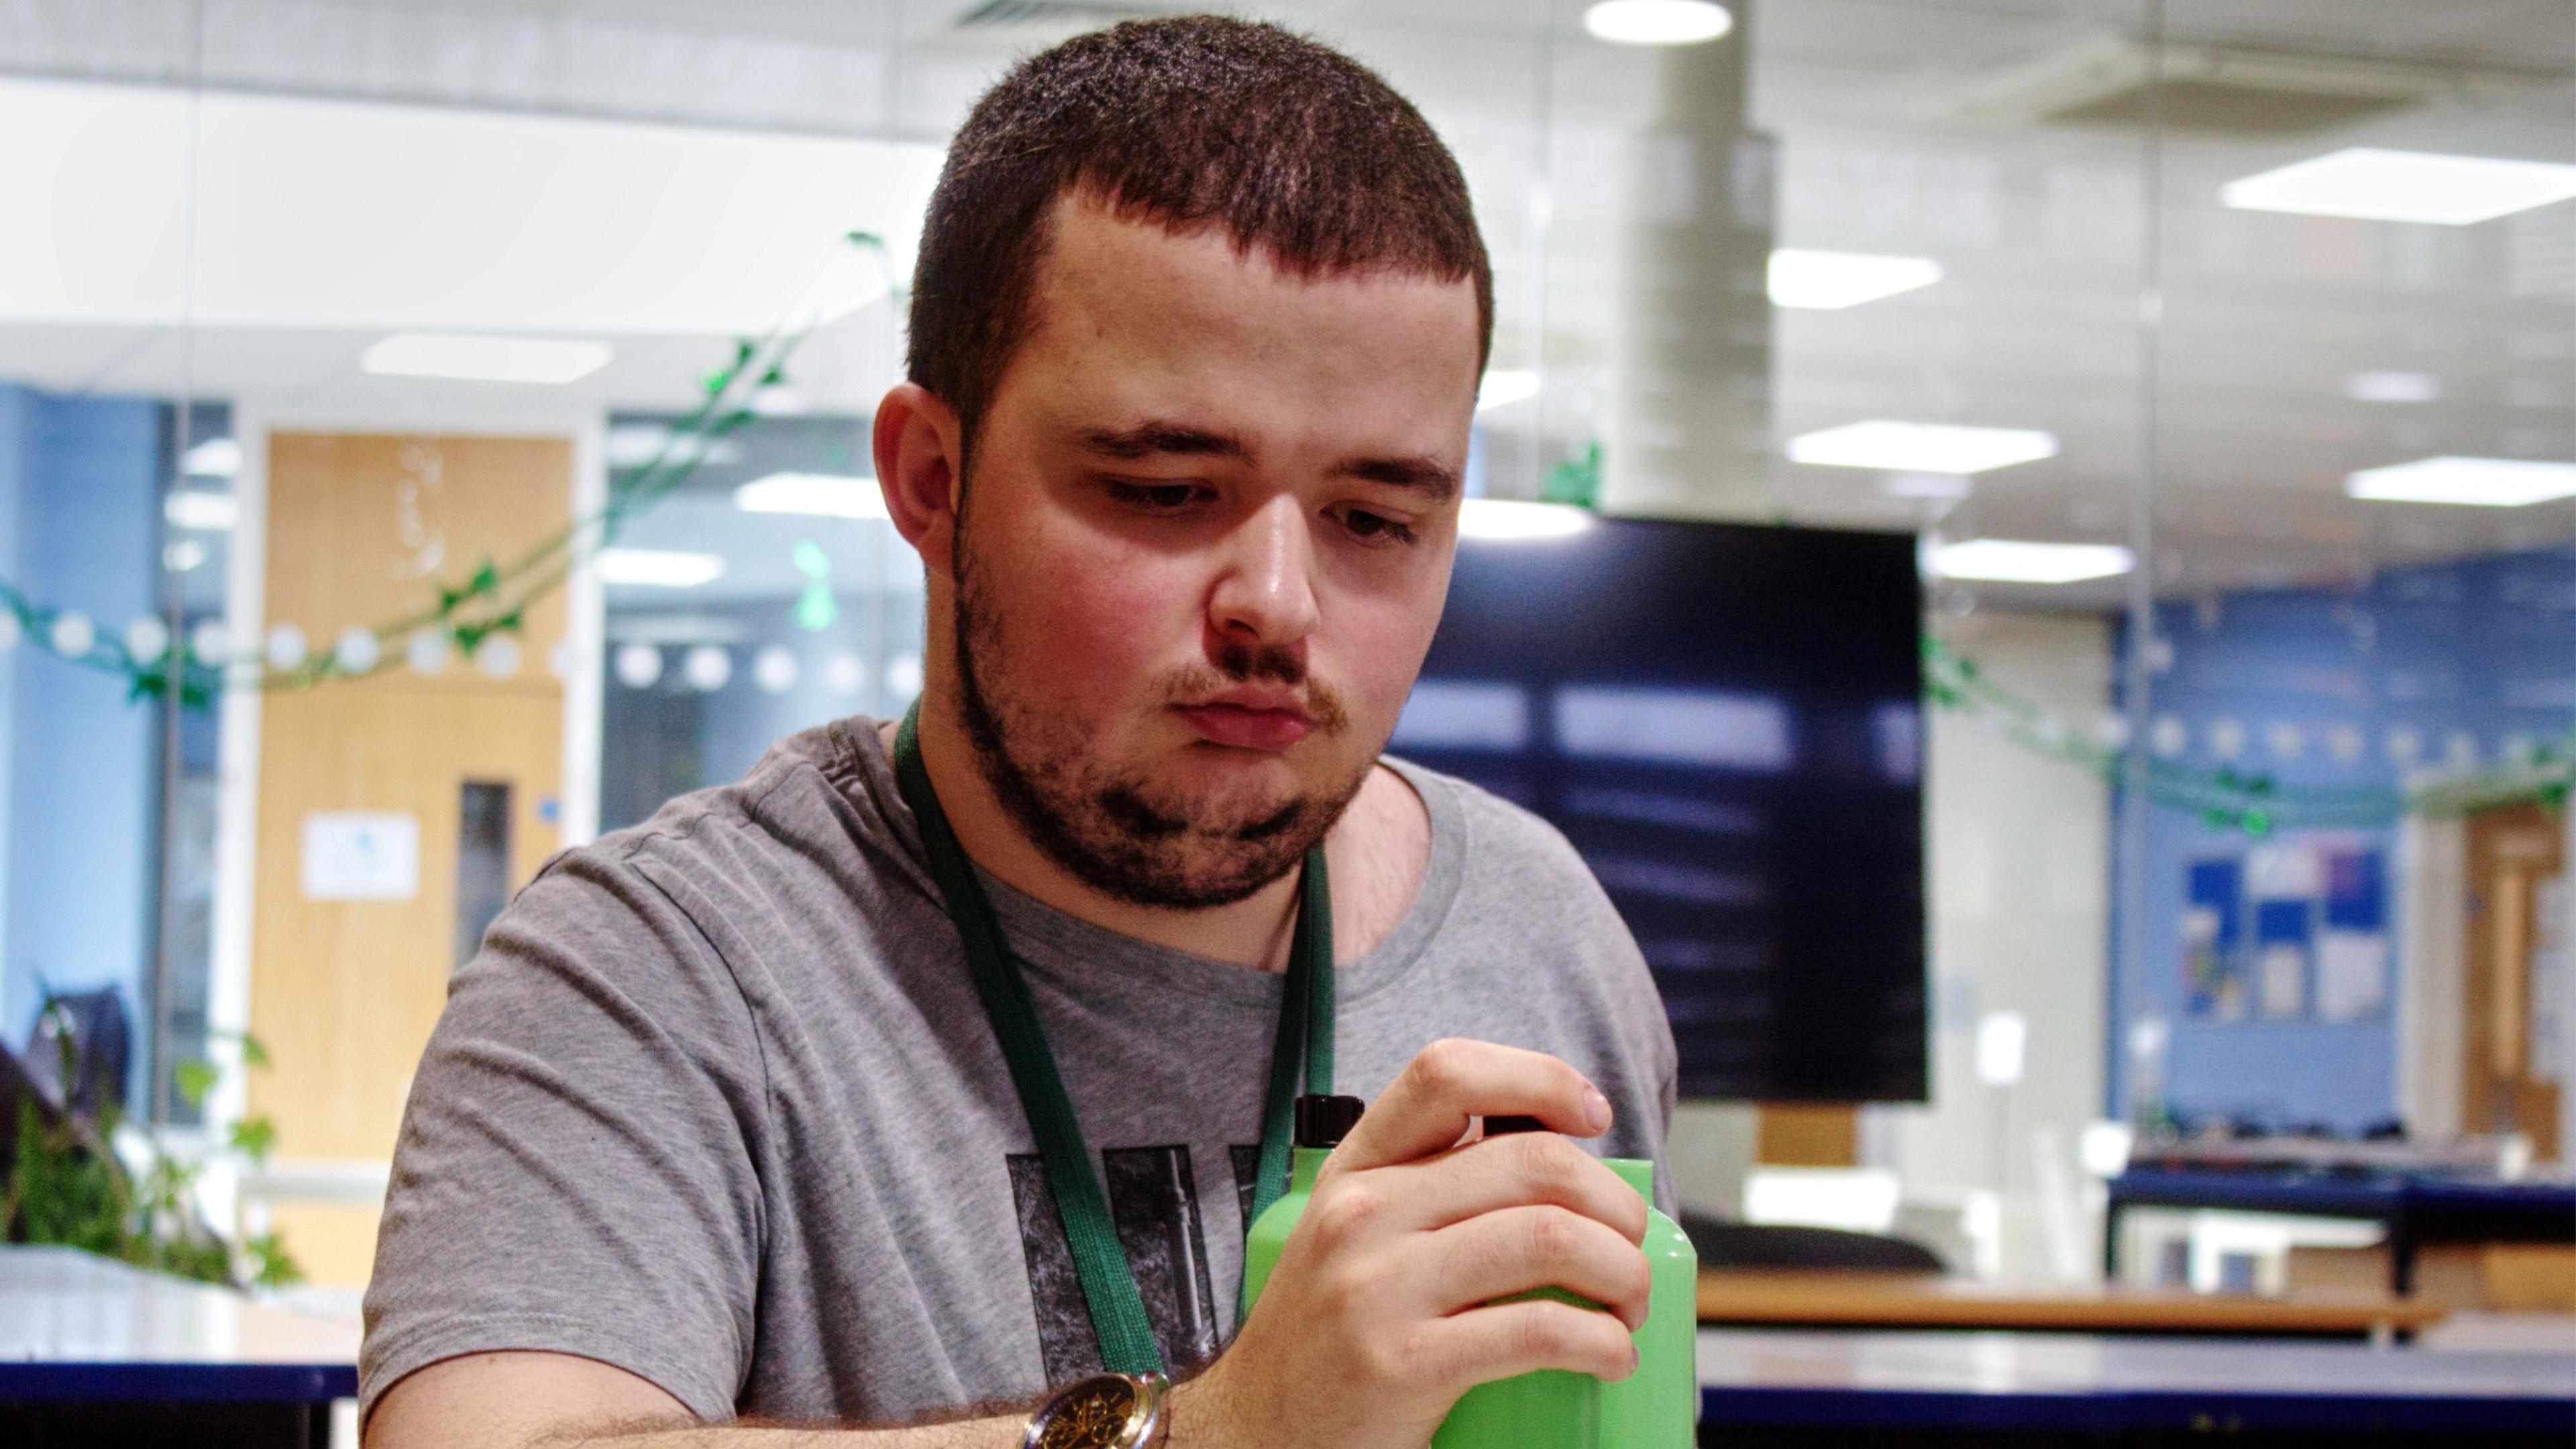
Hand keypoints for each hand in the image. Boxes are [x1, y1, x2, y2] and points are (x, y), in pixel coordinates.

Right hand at [1171, 1039, 1648, 1448]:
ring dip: (1622, 1271)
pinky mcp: (1404, 1363)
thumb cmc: (1330, 1335)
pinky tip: (1610, 1357)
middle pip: (1533, 1162)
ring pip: (1548, 1238)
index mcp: (1358, 1169)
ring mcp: (1379, 1287)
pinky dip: (1601, 1342)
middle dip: (1616, 1204)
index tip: (1594, 1117)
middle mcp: (1363, 1214)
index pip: (1447, 1074)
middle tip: (1632, 1247)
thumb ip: (1430, 1191)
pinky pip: (1538, 1331)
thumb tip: (1562, 1171)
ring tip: (1629, 1306)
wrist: (1255, 1434)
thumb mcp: (1356, 1236)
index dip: (1540, 1078)